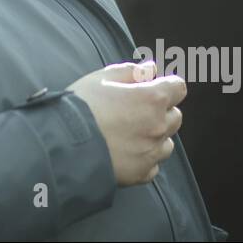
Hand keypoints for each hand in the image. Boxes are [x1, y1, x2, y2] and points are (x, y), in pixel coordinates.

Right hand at [67, 60, 185, 185]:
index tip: (150, 88)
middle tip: (135, 111)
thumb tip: (151, 69)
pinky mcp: (142, 173)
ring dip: (155, 136)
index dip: (166, 85)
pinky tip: (126, 153)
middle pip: (175, 116)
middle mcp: (159, 126)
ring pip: (167, 142)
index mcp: (152, 98)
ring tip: (130, 135)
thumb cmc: (81, 106)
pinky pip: (153, 165)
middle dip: (161, 111)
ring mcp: (152, 152)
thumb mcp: (101, 78)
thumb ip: (130, 71)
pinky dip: (144, 159)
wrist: (64, 145)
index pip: (178, 87)